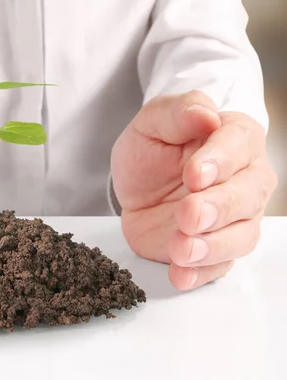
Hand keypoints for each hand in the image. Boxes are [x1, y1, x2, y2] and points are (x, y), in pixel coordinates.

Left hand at [111, 90, 276, 289]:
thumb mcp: (153, 121)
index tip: (193, 174)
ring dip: (212, 246)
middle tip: (188, 214)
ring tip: (181, 249)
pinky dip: (200, 273)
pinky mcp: (215, 249)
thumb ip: (178, 111)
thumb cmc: (152, 147)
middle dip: (218, 207)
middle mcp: (246, 179)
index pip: (239, 145)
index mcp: (235, 138)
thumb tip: (206, 114)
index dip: (220, 160)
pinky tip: (180, 274)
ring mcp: (235, 218)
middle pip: (247, 195)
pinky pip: (218, 266)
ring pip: (241, 236)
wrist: (137, 184)